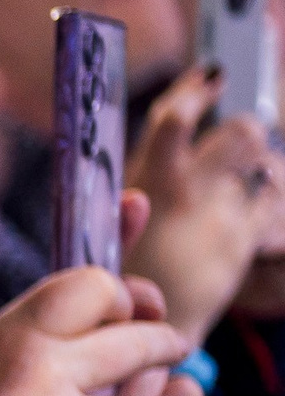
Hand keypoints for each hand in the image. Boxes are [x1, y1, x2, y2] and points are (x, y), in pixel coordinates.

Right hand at [124, 65, 274, 344]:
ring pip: (265, 162)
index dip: (198, 88)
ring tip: (248, 177)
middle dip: (248, 129)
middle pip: (238, 132)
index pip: (173, 118)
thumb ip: (150, 167)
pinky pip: (274, 199)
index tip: (216, 72)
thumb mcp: (125, 210)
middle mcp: (181, 191)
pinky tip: (256, 208)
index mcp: (143, 179)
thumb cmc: (133, 263)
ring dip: (261, 163)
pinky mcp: (244, 239)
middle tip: (241, 137)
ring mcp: (217, 215)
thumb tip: (181, 116)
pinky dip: (270, 197)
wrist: (144, 324)